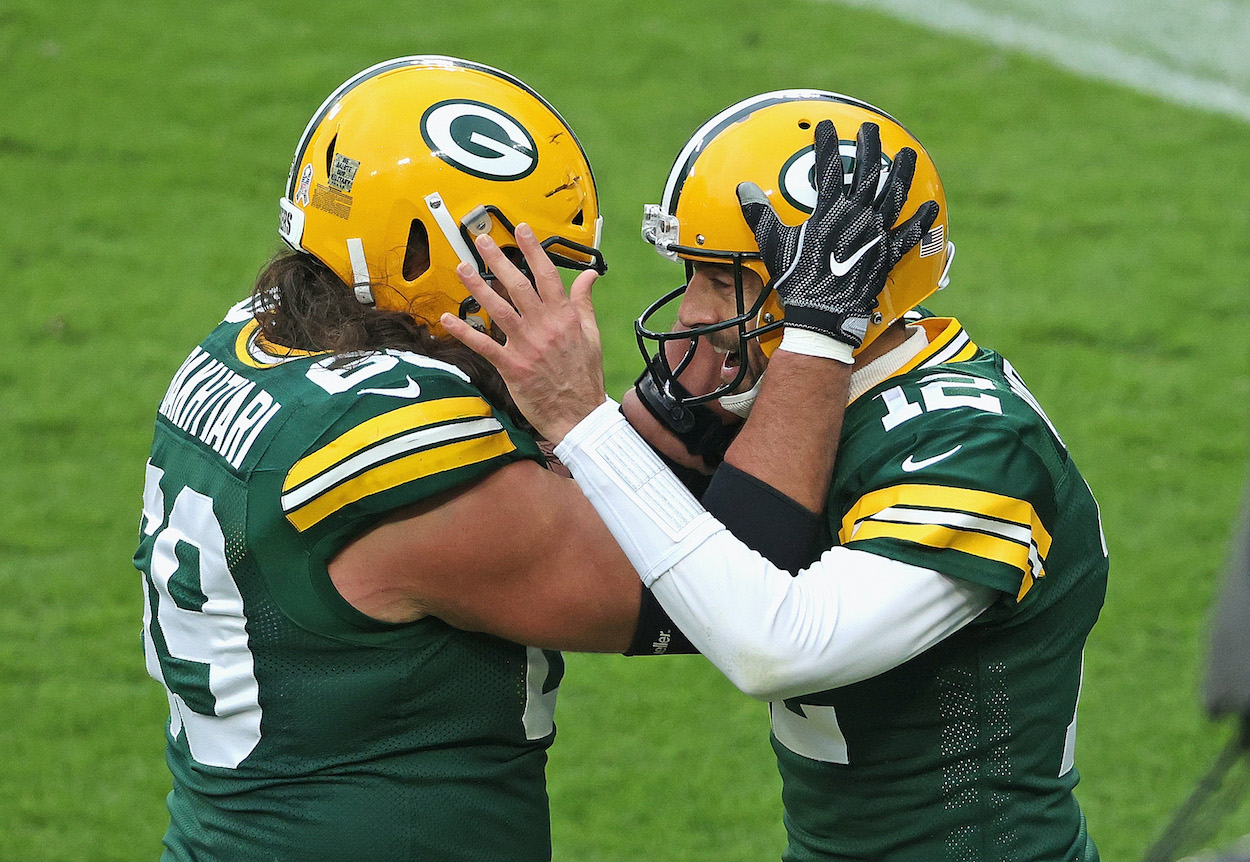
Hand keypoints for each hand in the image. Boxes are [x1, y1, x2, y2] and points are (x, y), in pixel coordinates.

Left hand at [440, 224, 605, 443]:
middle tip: (482, 241)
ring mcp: (527, 346)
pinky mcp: (512, 367)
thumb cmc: (584, 376)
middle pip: (518, 286)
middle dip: (498, 260)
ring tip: (462, 268)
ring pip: (498, 310)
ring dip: (478, 288)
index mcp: (564, 317)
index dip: (533, 250)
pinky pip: (484, 345)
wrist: (580, 414)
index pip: (547, 275)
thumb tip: (590, 277)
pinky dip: (465, 331)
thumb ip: (584, 302)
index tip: (521, 230)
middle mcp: (544, 327)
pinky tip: (447, 318)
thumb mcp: (591, 334)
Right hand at [736, 119, 938, 351]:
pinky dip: (919, 222)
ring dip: (902, 174)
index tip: (826, 125)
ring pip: (893, 196)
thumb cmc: (797, 282)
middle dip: (870, 148)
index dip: (827, 143)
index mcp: (829, 212)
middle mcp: (857, 217)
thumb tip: (743, 190)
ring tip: (908, 155)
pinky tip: (930, 208)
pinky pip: (908, 236)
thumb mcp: (774, 246)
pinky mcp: (886, 256)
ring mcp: (875, 235)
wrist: (822, 317)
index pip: (829, 168)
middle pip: (868, 173)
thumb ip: (761, 215)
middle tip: (872, 129)